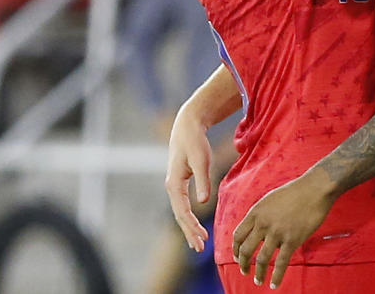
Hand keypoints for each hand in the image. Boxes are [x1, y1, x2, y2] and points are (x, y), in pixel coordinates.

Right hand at [164, 106, 213, 251]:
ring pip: (180, 211)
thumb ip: (203, 180)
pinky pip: (182, 205)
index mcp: (174, 183)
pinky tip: (195, 224)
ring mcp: (175, 185)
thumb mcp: (200, 159)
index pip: (182, 211)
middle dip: (189, 232)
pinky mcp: (180, 182)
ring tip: (199, 242)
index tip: (202, 239)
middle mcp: (171, 186)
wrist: (187, 125)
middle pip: (179, 215)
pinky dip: (189, 217)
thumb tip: (203, 202)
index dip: (192, 226)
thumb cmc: (194, 141)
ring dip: (188, 227)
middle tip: (200, 248)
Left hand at [231, 172, 334, 288]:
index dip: (235, 249)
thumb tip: (256, 231)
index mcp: (256, 212)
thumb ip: (261, 215)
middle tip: (244, 271)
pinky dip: (276, 277)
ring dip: (258, 273)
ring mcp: (277, 232)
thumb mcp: (270, 200)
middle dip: (243, 264)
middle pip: (246, 249)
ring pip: (262, 259)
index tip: (237, 257)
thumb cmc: (294, 192)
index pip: (238, 235)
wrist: (314, 189)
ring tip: (258, 281)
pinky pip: (281, 263)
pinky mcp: (292, 240)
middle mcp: (263, 223)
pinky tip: (274, 285)